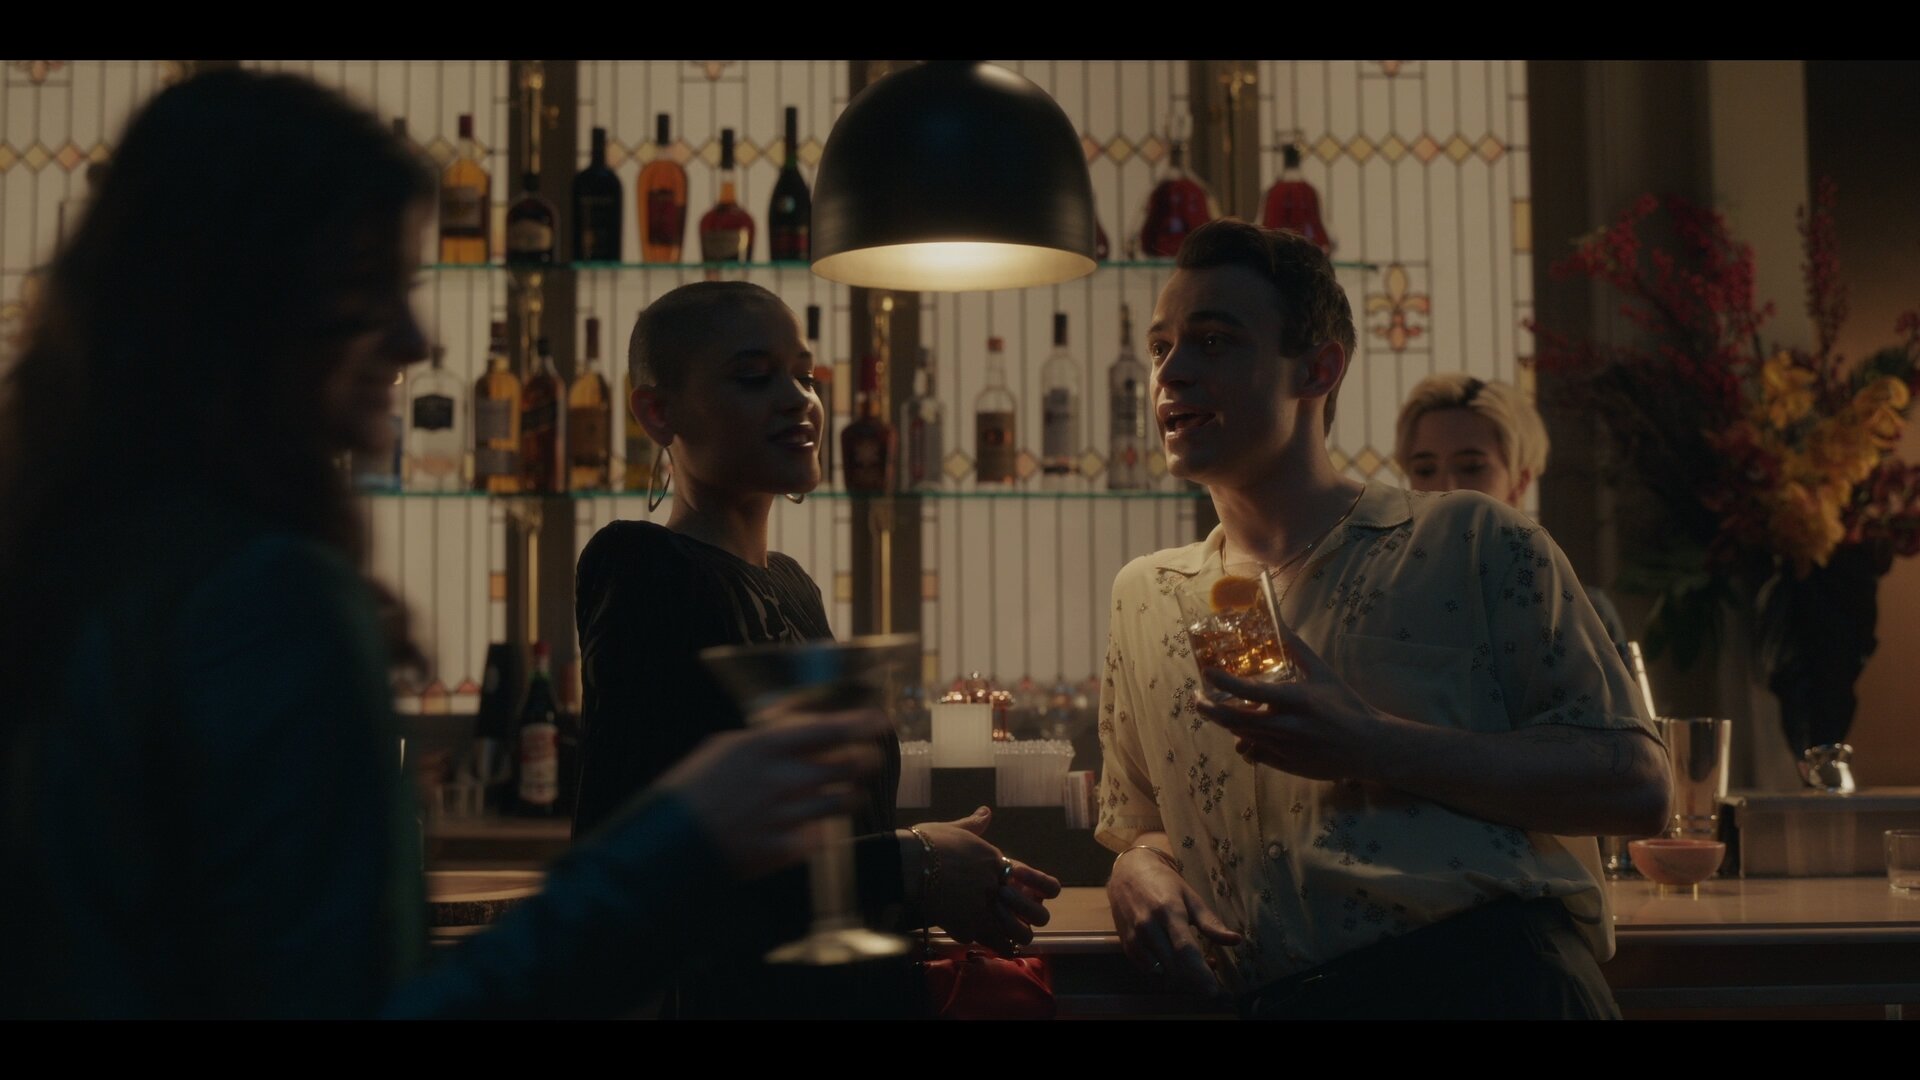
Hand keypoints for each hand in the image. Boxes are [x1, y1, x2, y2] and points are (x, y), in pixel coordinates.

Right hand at [655, 708, 888, 878]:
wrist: (672, 841)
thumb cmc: (694, 789)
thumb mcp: (725, 747)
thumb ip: (767, 737)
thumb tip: (800, 725)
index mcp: (765, 747)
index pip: (829, 730)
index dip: (861, 725)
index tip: (879, 721)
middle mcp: (783, 779)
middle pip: (846, 765)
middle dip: (865, 760)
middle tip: (870, 757)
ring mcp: (787, 816)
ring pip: (841, 802)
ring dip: (852, 794)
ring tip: (852, 792)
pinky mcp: (786, 848)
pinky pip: (821, 836)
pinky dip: (823, 829)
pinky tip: (817, 825)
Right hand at [913, 807, 1061, 953]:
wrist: (907, 863)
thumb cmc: (927, 843)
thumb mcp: (954, 829)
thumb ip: (974, 825)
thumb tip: (986, 811)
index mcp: (996, 861)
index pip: (1034, 878)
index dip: (1044, 887)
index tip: (1047, 893)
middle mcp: (996, 886)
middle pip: (1033, 912)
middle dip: (1032, 918)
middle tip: (1024, 922)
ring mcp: (985, 908)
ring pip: (1018, 933)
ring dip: (1016, 937)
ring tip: (1012, 940)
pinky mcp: (969, 926)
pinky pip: (991, 943)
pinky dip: (994, 947)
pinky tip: (994, 947)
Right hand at [1106, 846, 1240, 994]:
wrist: (1128, 873)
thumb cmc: (1164, 883)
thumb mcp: (1191, 898)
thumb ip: (1211, 923)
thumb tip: (1236, 940)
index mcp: (1168, 912)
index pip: (1185, 950)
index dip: (1200, 972)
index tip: (1214, 990)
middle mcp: (1148, 927)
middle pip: (1173, 966)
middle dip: (1194, 979)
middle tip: (1210, 975)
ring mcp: (1135, 937)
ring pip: (1160, 972)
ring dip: (1180, 976)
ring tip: (1195, 963)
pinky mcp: (1126, 945)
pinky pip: (1148, 969)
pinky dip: (1164, 971)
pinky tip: (1174, 961)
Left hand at [1195, 617, 1392, 781]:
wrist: (1367, 747)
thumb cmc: (1346, 706)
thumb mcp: (1323, 673)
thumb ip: (1298, 650)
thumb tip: (1280, 624)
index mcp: (1295, 699)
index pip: (1250, 691)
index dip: (1223, 682)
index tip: (1207, 673)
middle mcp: (1285, 725)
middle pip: (1233, 720)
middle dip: (1208, 709)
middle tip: (1198, 698)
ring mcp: (1283, 748)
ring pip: (1240, 736)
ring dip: (1227, 723)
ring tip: (1222, 710)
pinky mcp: (1285, 765)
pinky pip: (1254, 753)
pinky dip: (1246, 741)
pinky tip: (1249, 732)